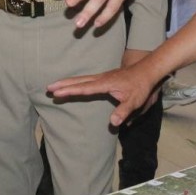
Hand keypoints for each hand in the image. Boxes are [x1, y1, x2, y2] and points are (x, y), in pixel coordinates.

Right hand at [47, 58, 162, 127]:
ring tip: (55, 85)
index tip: (56, 92)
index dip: (70, 91)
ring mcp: (102, 77)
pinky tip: (73, 84)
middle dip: (63, 84)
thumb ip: (123, 111)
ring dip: (67, 82)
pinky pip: (86, 79)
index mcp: (105, 84)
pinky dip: (76, 81)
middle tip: (48, 87)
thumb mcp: (134, 101)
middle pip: (78, 81)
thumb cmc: (140, 86)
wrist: (147, 71)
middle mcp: (101, 78)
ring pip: (81, 79)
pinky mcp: (104, 77)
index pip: (84, 88)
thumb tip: (112, 123)